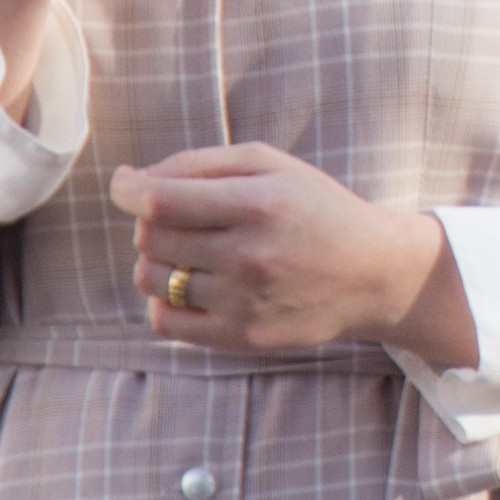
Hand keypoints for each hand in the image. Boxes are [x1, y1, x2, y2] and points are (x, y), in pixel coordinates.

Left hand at [115, 145, 469, 362]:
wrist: (374, 274)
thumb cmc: (315, 208)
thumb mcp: (272, 165)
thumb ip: (202, 163)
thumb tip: (134, 181)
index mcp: (258, 203)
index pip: (159, 201)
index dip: (127, 190)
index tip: (125, 185)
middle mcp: (250, 255)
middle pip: (150, 238)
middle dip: (151, 221)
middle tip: (179, 217)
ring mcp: (244, 301)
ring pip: (151, 279)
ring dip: (156, 260)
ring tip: (189, 252)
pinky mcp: (242, 336)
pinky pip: (165, 321)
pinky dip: (162, 301)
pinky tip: (190, 285)